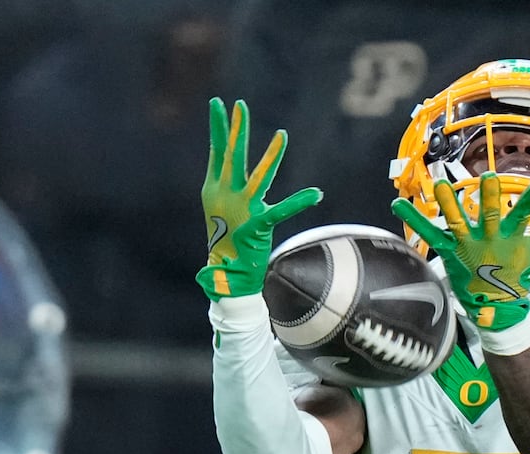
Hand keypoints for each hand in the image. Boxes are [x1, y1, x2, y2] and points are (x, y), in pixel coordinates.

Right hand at [198, 98, 321, 299]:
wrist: (225, 272)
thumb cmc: (225, 238)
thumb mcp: (218, 205)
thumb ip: (224, 181)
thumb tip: (224, 156)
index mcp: (213, 189)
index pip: (216, 151)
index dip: (218, 127)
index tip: (219, 104)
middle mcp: (225, 195)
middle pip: (232, 157)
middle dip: (237, 130)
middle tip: (240, 105)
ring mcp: (241, 209)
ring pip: (259, 177)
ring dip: (272, 156)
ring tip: (282, 135)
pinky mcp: (258, 225)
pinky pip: (283, 210)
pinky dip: (300, 202)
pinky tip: (316, 193)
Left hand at [391, 173, 529, 329]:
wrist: (497, 304)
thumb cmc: (518, 269)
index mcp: (510, 235)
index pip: (523, 216)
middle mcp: (489, 238)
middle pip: (489, 215)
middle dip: (490, 198)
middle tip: (488, 178)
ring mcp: (468, 245)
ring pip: (458, 221)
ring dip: (449, 202)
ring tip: (441, 185)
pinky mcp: (449, 251)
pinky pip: (429, 233)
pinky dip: (414, 218)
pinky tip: (397, 202)